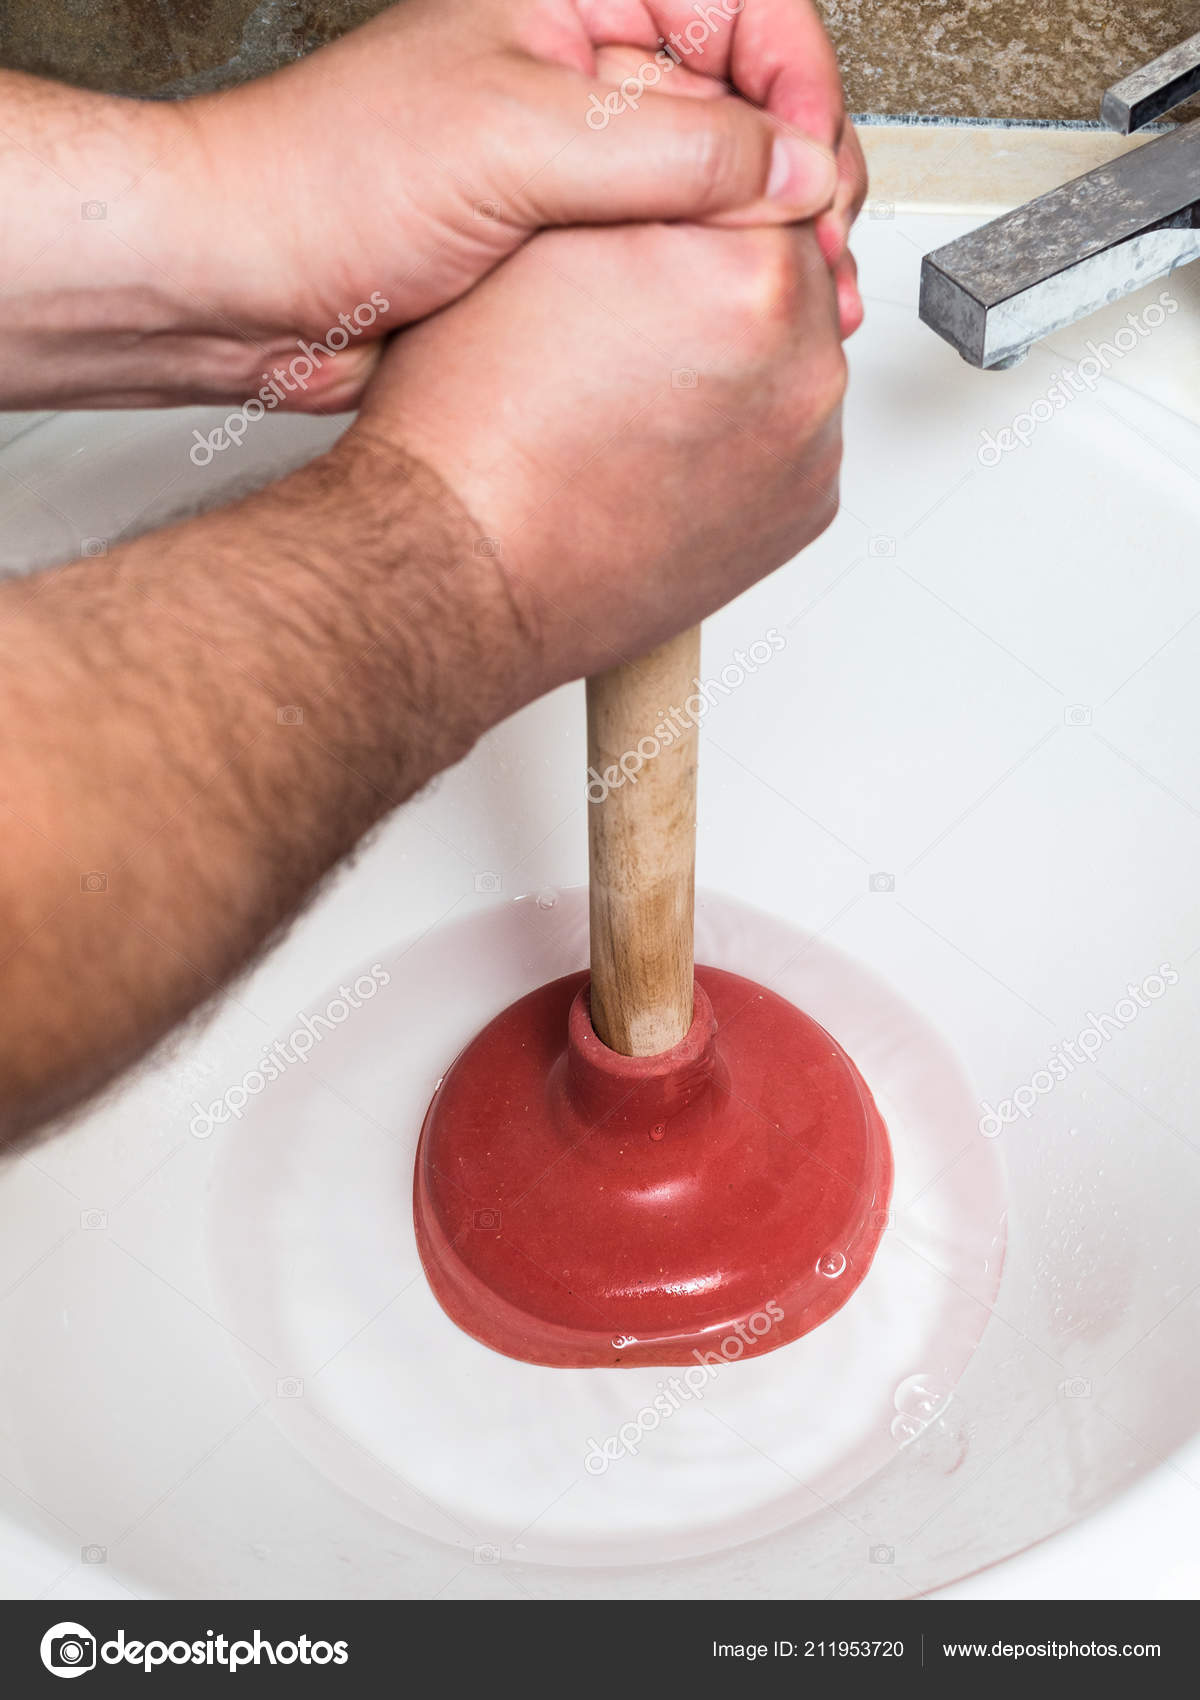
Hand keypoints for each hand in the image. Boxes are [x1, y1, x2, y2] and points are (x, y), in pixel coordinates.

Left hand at [180, 0, 853, 401]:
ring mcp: (573, 160)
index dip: (800, 90)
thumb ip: (668, 148)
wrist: (243, 287)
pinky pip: (660, 254)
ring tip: (802, 299)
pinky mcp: (559, 243)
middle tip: (819, 252)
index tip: (814, 176)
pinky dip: (706, 290)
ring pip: (711, 187)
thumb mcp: (516, 140)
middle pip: (744, 101)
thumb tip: (791, 167)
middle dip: (798, 175)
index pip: (746, 11)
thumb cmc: (328, 180)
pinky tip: (729, 325)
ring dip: (765, 243)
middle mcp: (582, 70)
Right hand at [351, 213, 845, 698]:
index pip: (766, 186)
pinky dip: (741, 440)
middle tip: (631, 330)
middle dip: (721, 290)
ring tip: (638, 399)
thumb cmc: (475, 427)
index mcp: (751, 272)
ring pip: (790, 363)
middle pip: (791, 278)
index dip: (695, 209)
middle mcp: (802, 364)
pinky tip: (663, 451)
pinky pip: (787, 446)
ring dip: (736, 366)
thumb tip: (692, 153)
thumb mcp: (540, 240)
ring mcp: (809, 448)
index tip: (652, 248)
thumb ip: (645, 177)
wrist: (460, 567)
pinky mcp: (802, 514)